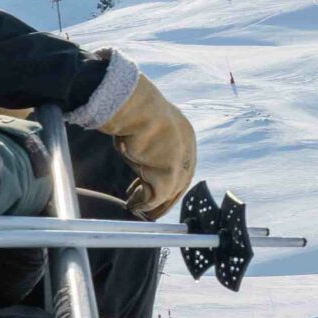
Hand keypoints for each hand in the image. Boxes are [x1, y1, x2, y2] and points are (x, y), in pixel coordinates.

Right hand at [71, 56, 196, 216]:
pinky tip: (132, 205)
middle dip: (163, 197)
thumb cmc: (135, 109)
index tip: (150, 184)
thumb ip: (147, 137)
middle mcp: (187, 151)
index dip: (167, 176)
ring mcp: (179, 166)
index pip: (180, 163)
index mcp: (185, 135)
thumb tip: (131, 141)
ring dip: (152, 204)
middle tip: (149, 209)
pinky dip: (143, 204)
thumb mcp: (147, 123)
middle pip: (178, 182)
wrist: (137, 109)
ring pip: (167, 193)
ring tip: (136, 209)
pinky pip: (155, 197)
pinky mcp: (168, 178)